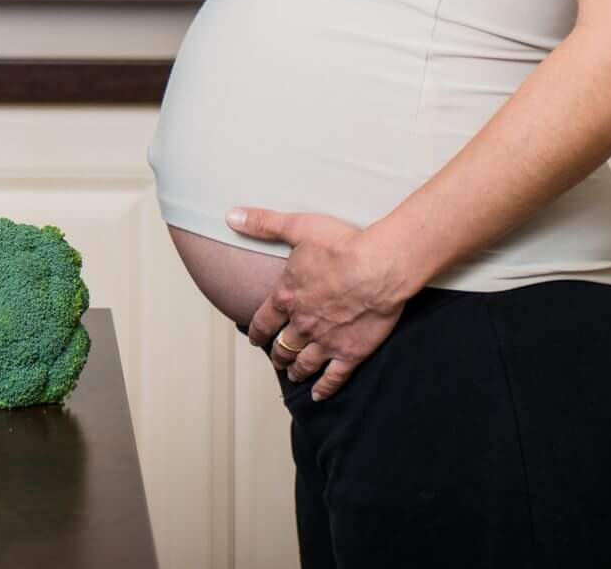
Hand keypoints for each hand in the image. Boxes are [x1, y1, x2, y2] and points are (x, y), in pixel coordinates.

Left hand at [231, 206, 411, 401]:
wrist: (380, 267)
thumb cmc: (341, 245)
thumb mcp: (298, 227)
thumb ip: (263, 224)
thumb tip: (231, 216)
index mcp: (287, 297)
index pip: (263, 321)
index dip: (257, 331)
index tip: (255, 338)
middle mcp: (302, 324)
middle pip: (283, 345)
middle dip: (277, 353)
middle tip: (276, 357)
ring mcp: (326, 341)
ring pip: (304, 363)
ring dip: (296, 370)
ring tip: (293, 375)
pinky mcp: (351, 353)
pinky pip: (334, 377)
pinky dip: (325, 388)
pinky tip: (319, 394)